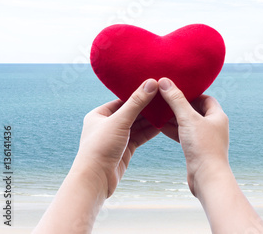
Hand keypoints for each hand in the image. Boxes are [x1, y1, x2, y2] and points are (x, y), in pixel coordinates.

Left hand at [33, 79, 160, 233]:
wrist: (95, 180)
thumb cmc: (100, 148)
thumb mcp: (120, 121)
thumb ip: (137, 102)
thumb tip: (152, 82)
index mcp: (99, 114)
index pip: (122, 99)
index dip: (139, 93)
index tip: (155, 86)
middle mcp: (107, 125)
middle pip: (132, 112)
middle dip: (147, 107)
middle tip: (165, 98)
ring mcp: (116, 138)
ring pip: (137, 125)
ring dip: (151, 119)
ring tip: (167, 110)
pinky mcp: (125, 149)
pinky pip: (140, 136)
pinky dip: (150, 131)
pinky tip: (163, 125)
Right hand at [158, 77, 229, 195]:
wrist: (207, 178)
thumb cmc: (203, 147)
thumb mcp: (188, 119)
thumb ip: (176, 100)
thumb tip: (165, 81)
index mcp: (218, 116)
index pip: (205, 98)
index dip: (191, 93)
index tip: (175, 90)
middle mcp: (214, 126)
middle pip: (195, 110)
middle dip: (179, 105)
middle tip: (163, 99)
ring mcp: (205, 139)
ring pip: (188, 124)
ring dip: (174, 118)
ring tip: (158, 111)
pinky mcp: (197, 150)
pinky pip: (184, 136)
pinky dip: (173, 130)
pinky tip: (159, 127)